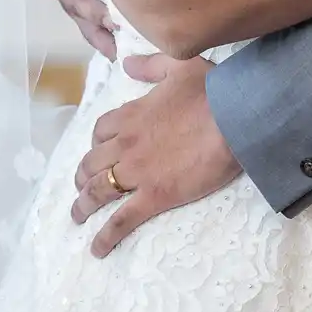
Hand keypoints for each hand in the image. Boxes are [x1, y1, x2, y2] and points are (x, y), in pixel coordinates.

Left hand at [70, 54, 241, 256]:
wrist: (234, 117)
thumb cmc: (212, 90)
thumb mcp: (179, 65)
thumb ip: (150, 65)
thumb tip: (126, 63)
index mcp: (132, 115)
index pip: (101, 131)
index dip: (96, 142)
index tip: (99, 150)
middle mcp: (127, 144)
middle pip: (92, 163)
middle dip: (83, 176)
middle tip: (82, 186)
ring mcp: (138, 172)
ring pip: (98, 191)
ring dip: (84, 205)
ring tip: (78, 216)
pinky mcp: (154, 196)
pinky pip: (122, 221)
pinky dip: (106, 236)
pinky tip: (97, 249)